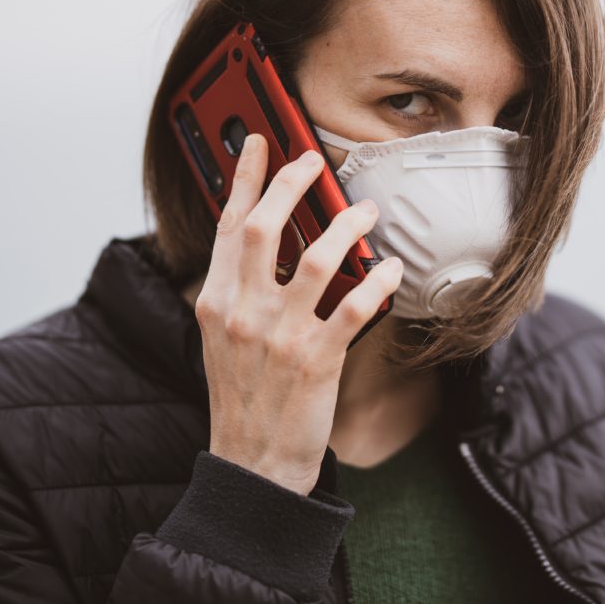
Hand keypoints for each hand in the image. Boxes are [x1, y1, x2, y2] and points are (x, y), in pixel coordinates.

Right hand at [193, 133, 403, 494]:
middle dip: (294, 183)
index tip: (260, 141)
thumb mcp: (222, 338)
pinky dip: (375, 282)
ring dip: (345, 226)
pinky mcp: (315, 360)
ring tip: (366, 211)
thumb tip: (273, 242)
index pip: (228, 224)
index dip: (245, 177)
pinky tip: (389, 269)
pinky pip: (353, 306)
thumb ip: (240, 289)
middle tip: (316, 161)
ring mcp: (278, 335)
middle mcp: (241, 311)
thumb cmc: (243, 396)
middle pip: (266, 226)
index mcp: (215, 301)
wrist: (251, 463)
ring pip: (316, 258)